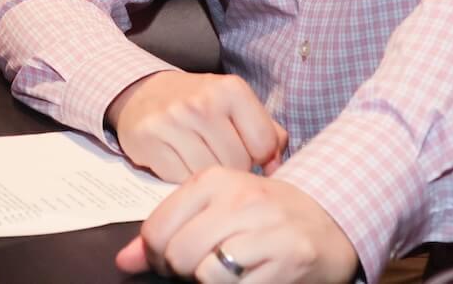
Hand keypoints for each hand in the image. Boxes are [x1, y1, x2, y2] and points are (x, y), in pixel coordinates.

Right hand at [107, 72, 288, 182]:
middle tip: (217, 153)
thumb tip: (275, 165)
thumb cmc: (199, 104)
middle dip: (232, 166)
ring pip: (209, 174)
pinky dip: (181, 177)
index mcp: (231, 89)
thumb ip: (267, 131)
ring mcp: (173, 120)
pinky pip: (178, 179)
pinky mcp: (148, 139)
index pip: (264, 145)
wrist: (144, 93)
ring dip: (206, 173)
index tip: (243, 149)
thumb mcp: (236, 104)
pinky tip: (177, 159)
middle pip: (237, 163)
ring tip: (197, 156)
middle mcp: (202, 102)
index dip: (257, 155)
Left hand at [113, 168, 357, 282]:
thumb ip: (169, 230)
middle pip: (176, 254)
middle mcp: (239, 198)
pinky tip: (247, 277)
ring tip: (223, 272)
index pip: (156, 229)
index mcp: (214, 179)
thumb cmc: (263, 216)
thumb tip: (124, 262)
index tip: (172, 261)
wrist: (328, 222)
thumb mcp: (215, 208)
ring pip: (201, 272)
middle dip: (179, 273)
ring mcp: (264, 228)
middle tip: (198, 271)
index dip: (156, 256)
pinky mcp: (285, 259)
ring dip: (206, 282)